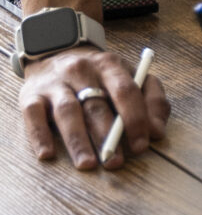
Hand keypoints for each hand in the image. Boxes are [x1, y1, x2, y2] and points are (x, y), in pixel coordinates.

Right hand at [18, 47, 169, 171]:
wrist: (56, 50)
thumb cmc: (101, 75)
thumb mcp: (131, 77)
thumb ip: (151, 100)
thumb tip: (157, 131)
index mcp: (109, 65)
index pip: (125, 91)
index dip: (135, 119)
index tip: (140, 146)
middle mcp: (80, 71)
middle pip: (96, 105)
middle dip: (107, 135)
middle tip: (114, 162)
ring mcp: (54, 83)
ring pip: (67, 112)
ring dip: (78, 140)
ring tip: (88, 164)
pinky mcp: (31, 95)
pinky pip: (33, 116)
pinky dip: (40, 135)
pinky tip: (47, 154)